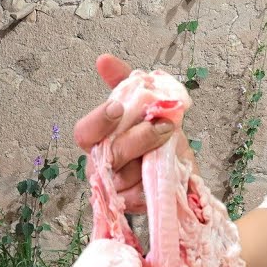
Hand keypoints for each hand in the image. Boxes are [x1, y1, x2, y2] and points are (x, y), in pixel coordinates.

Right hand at [73, 54, 191, 211]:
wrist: (182, 171)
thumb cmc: (158, 139)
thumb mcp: (147, 108)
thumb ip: (126, 85)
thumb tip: (103, 60)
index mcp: (98, 141)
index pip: (85, 132)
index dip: (99, 120)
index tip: (118, 107)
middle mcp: (101, 165)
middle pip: (108, 154)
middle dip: (137, 138)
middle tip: (163, 125)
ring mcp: (114, 188)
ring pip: (126, 175)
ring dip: (151, 158)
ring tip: (171, 145)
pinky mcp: (130, 206)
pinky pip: (140, 194)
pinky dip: (156, 179)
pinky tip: (167, 170)